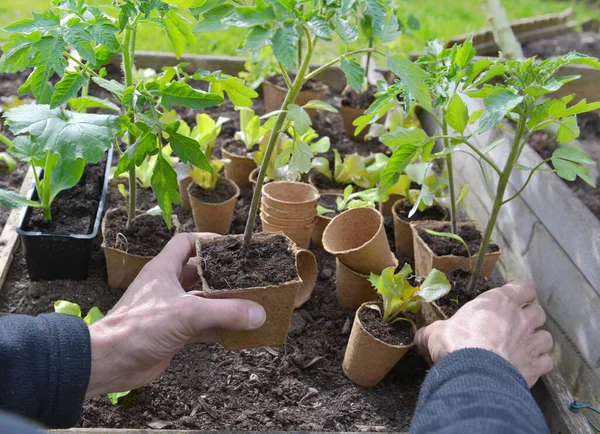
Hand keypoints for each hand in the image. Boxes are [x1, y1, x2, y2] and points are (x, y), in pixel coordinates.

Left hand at [86, 233, 266, 396]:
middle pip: (198, 272)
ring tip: (248, 303)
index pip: (186, 243)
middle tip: (246, 276)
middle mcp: (167, 286)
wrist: (110, 363)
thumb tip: (259, 313)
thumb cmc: (140, 327)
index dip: (207, 240)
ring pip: (202, 301)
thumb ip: (225, 312)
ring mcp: (170, 310)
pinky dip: (218, 328)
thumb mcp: (187, 313)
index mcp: (164, 269)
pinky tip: (237, 332)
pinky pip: (201, 326)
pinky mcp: (173, 333)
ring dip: (222, 303)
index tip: (231, 246)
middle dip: (222, 275)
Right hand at [415, 280, 552, 386]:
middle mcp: (520, 319)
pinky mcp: (535, 366)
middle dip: (530, 317)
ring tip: (525, 346)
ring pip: (546, 337)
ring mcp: (531, 343)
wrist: (474, 374)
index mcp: (498, 302)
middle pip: (538, 311)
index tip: (513, 299)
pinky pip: (546, 361)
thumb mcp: (436, 333)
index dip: (521, 293)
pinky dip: (540, 363)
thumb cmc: (457, 344)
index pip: (523, 288)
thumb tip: (417, 338)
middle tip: (516, 324)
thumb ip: (431, 333)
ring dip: (538, 340)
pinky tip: (528, 365)